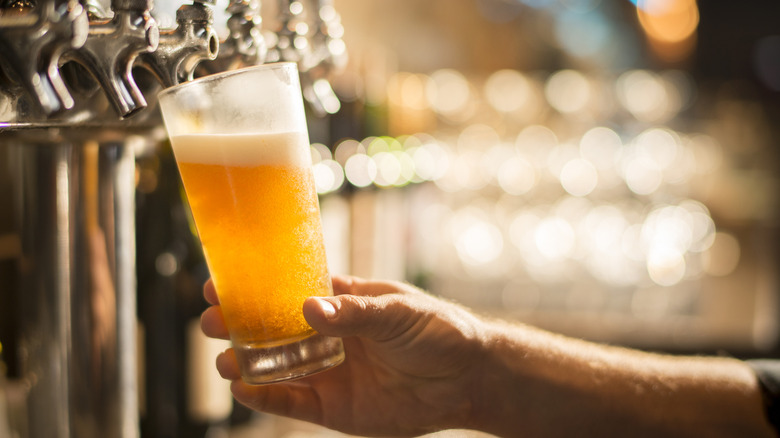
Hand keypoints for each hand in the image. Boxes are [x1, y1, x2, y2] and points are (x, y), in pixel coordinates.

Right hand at [200, 275, 486, 436]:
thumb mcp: (397, 311)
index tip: (221, 280)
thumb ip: (354, 313)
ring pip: (274, 367)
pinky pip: (292, 402)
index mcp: (342, 302)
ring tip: (224, 357)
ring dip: (244, 361)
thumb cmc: (437, 330)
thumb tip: (309, 309)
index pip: (288, 290)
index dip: (254, 286)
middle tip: (210, 320)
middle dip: (238, 324)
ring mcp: (328, 371)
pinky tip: (244, 387)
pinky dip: (266, 396)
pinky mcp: (334, 406)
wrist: (467, 377)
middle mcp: (327, 336)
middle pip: (271, 329)